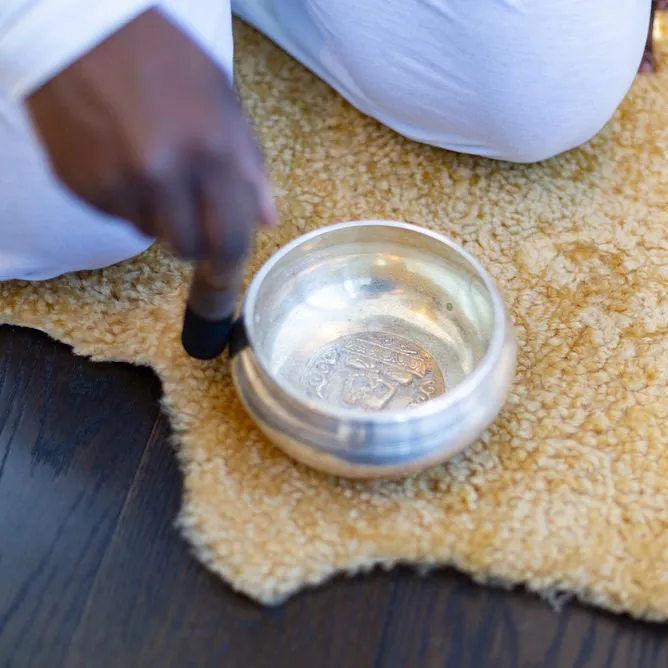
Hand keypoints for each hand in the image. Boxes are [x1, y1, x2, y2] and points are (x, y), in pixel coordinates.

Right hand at [26, 9, 275, 264]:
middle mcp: (162, 173)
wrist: (79, 28)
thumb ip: (248, 164)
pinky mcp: (81, 185)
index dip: (230, 262)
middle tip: (190, 207)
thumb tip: (267, 219)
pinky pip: (116, 215)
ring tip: (153, 166)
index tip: (227, 268)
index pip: (228, 239)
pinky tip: (123, 159)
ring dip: (159, 215)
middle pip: (187, 248)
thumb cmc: (161, 56)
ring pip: (150, 234)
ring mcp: (116, 182)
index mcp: (208, 150)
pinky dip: (126, 200)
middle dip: (194, 237)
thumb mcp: (221, 98)